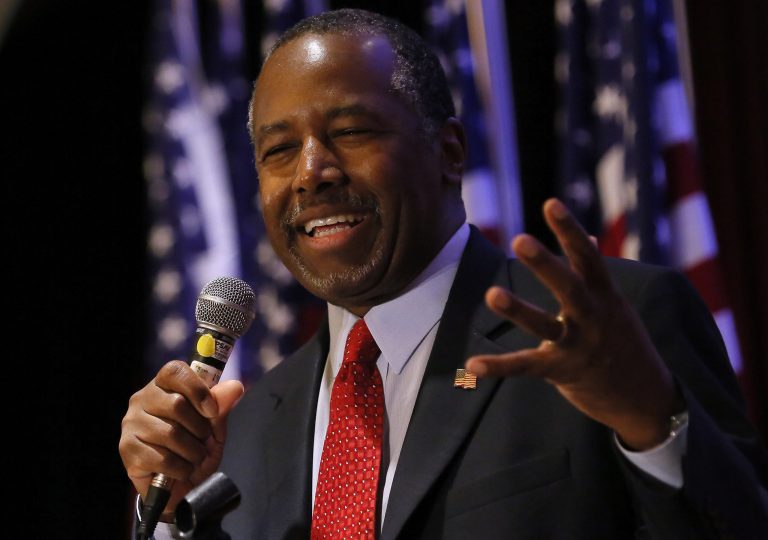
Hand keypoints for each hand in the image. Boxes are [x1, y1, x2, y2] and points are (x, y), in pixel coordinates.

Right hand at [118, 360, 243, 514]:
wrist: (182, 486)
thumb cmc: (196, 447)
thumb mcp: (214, 426)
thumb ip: (221, 405)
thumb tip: (235, 386)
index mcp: (164, 385)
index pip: (176, 371)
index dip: (198, 390)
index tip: (212, 411)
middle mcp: (142, 399)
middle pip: (176, 404)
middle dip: (199, 428)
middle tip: (202, 440)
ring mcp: (131, 424)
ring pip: (171, 434)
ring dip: (192, 451)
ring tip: (194, 457)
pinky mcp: (127, 450)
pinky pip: (162, 458)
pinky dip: (180, 468)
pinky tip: (180, 470)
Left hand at [466, 198, 682, 449]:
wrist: (643, 397)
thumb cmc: (622, 340)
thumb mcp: (614, 304)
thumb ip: (595, 272)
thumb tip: (589, 237)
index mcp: (605, 295)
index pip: (588, 257)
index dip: (570, 230)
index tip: (550, 203)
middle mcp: (593, 317)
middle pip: (569, 287)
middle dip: (545, 264)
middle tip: (518, 239)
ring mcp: (578, 346)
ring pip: (545, 326)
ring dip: (519, 310)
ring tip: (492, 293)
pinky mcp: (561, 371)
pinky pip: (526, 366)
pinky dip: (498, 366)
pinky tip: (471, 364)